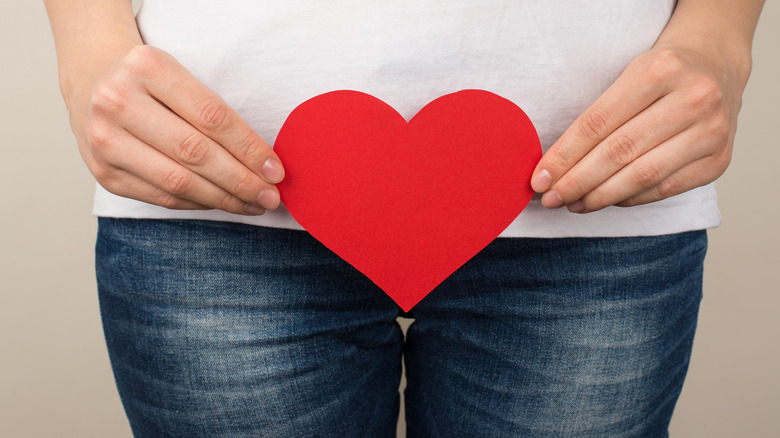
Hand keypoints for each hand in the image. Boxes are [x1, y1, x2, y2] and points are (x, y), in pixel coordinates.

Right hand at [68, 45, 282, 214]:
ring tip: (253, 204)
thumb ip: (216, 115)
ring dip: (223, 199)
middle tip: (270, 195)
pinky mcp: (104, 174)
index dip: (249, 148)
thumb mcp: (180, 77)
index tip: (276, 170)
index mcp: (146, 68)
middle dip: (241, 180)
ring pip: (178, 181)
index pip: (211, 117)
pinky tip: (221, 202)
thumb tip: (265, 164)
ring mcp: (104, 140)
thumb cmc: (152, 83)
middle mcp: (118, 102)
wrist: (93, 83)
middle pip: (195, 153)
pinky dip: (198, 203)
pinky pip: (162, 197)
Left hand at [530, 45, 744, 212]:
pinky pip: (664, 189)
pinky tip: (606, 200)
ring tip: (573, 203)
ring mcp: (711, 131)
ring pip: (642, 176)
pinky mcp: (719, 161)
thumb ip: (595, 119)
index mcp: (659, 69)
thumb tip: (552, 169)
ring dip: (600, 196)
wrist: (716, 69)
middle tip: (551, 198)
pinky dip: (629, 198)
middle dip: (577, 181)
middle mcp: (693, 98)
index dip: (564, 155)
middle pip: (619, 152)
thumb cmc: (658, 77)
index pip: (598, 123)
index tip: (539, 179)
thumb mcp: (626, 77)